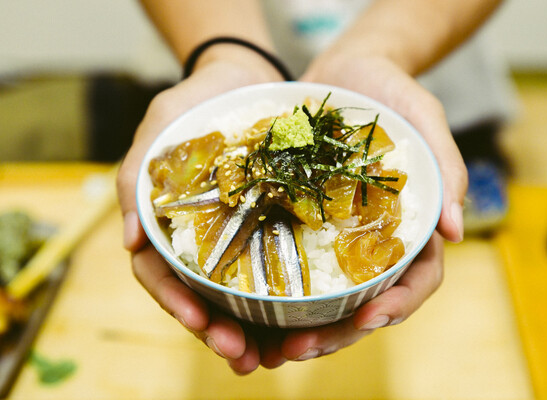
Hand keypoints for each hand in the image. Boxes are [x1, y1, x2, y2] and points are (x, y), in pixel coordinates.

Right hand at [117, 60, 282, 374]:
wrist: (243, 78)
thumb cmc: (195, 100)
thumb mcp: (159, 126)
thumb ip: (137, 176)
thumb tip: (126, 240)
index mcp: (166, 224)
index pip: (160, 274)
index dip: (176, 302)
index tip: (198, 321)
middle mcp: (200, 237)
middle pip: (201, 296)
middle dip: (218, 330)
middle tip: (242, 357)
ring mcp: (237, 235)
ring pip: (238, 295)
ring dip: (251, 330)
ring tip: (272, 357)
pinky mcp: (271, 226)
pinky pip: (277, 268)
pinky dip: (283, 300)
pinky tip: (300, 322)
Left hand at [255, 55, 465, 365]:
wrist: (345, 75)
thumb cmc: (392, 93)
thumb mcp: (424, 117)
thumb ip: (444, 167)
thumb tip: (455, 230)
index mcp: (409, 226)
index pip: (416, 280)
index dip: (398, 305)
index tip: (372, 317)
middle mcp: (373, 241)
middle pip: (365, 303)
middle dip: (338, 333)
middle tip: (301, 349)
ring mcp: (336, 237)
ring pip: (326, 299)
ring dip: (303, 329)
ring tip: (270, 347)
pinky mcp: (301, 225)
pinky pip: (290, 268)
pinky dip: (276, 297)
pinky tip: (250, 311)